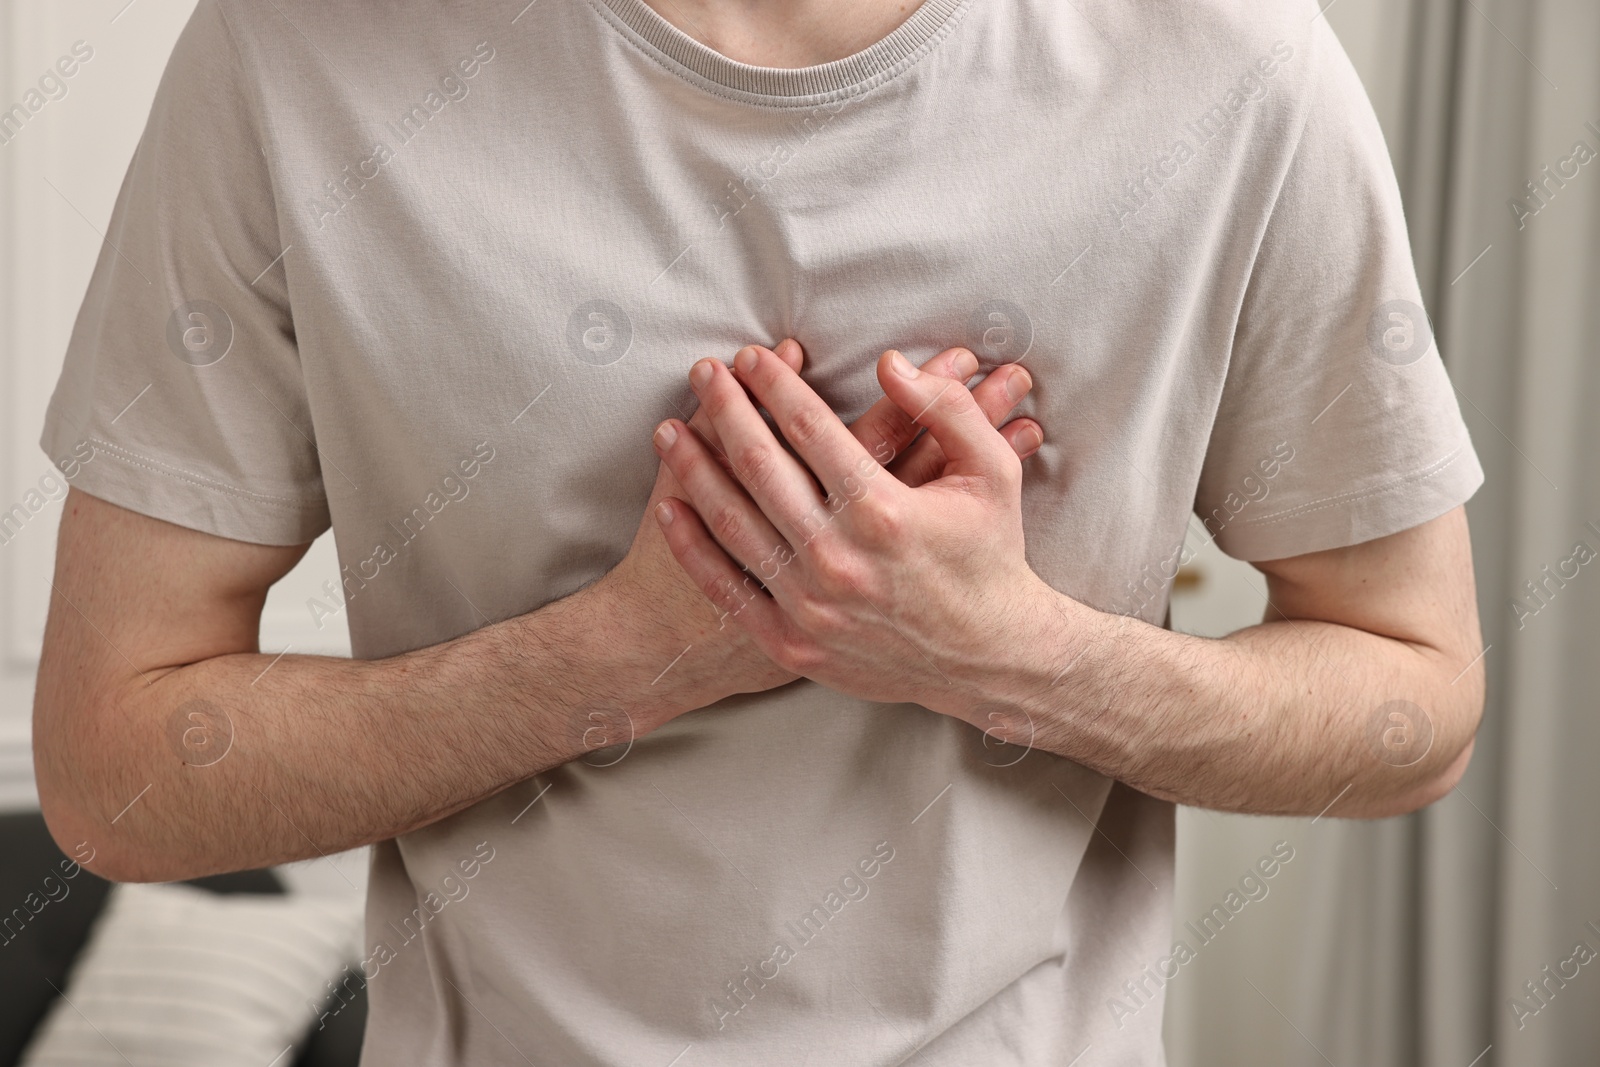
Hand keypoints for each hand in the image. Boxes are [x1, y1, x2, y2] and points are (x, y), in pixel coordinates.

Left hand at [650, 344, 1055, 720]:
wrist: (989, 658)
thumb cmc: (992, 554)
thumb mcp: (993, 471)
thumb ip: (946, 408)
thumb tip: (889, 364)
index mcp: (885, 512)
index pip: (811, 429)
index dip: (777, 385)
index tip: (753, 355)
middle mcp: (839, 559)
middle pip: (760, 466)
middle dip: (725, 410)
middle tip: (704, 372)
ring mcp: (811, 607)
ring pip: (733, 523)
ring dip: (693, 469)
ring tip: (669, 430)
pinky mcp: (793, 644)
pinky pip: (729, 588)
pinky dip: (693, 547)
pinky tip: (672, 507)